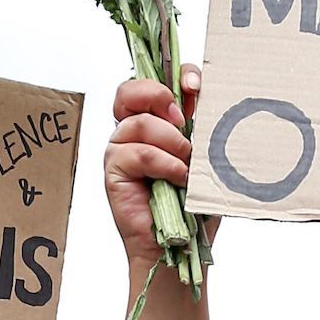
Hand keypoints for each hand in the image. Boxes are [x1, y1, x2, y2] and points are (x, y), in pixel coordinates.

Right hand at [104, 65, 208, 263]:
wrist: (181, 243)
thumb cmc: (192, 202)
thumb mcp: (205, 155)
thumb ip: (200, 124)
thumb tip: (202, 95)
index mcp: (155, 121)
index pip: (153, 81)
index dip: (173, 76)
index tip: (196, 85)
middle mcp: (132, 131)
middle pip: (130, 90)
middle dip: (159, 96)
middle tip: (182, 121)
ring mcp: (120, 150)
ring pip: (139, 122)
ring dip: (171, 141)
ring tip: (188, 164)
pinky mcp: (114, 171)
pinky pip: (137, 153)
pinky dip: (164, 163)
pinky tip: (179, 178)